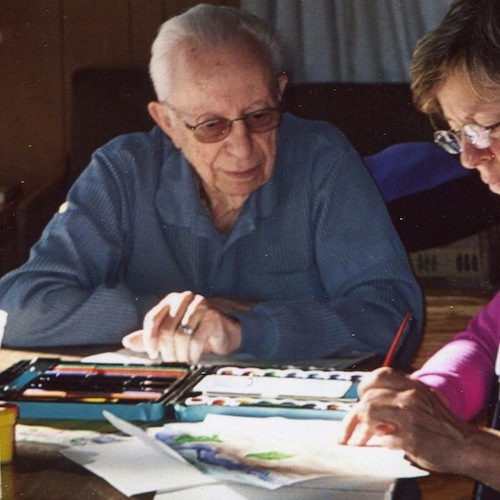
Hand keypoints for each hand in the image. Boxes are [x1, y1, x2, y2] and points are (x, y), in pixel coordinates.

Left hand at [122, 291, 253, 362]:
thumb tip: (126, 342)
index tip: (152, 354)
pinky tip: (194, 359)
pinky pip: (197, 338)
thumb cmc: (194, 331)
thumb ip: (149, 337)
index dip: (149, 338)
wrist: (223, 332)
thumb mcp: (170, 335)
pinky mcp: (213, 316)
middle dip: (167, 350)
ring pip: (181, 334)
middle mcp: (184, 298)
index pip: (153, 318)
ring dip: (181, 354)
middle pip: (167, 328)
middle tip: (171, 363)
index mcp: (170, 300)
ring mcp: (200, 305)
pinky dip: (193, 353)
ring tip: (183, 363)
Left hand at [338, 367, 477, 474]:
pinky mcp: (411, 437)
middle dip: (355, 414)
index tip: (359, 398)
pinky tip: (383, 444)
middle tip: (353, 426)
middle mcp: (409, 396)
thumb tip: (368, 400)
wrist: (466, 444)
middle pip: (367, 397)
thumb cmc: (441, 422)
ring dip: (362, 428)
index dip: (364, 387)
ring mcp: (409, 416)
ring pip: (368, 412)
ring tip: (363, 437)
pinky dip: (379, 442)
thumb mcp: (422, 397)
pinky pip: (382, 437)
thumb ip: (397, 395)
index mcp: (411, 385)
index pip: (377, 376)